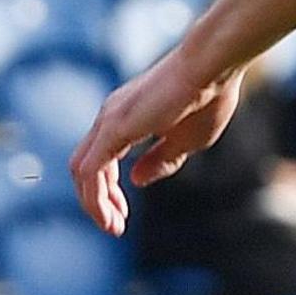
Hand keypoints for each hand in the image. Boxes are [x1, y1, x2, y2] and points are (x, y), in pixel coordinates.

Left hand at [72, 53, 246, 235]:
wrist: (213, 67)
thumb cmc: (208, 97)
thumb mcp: (185, 141)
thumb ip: (160, 160)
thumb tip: (136, 180)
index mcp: (125, 118)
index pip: (99, 159)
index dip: (107, 189)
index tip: (122, 211)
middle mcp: (111, 117)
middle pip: (84, 167)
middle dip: (96, 200)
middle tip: (115, 225)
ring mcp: (109, 120)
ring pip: (82, 171)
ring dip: (93, 203)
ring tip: (112, 227)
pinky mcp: (114, 128)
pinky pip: (91, 170)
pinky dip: (95, 197)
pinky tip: (109, 215)